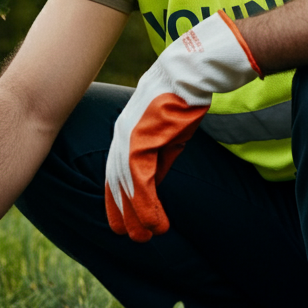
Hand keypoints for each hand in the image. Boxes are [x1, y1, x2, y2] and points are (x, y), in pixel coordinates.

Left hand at [105, 11, 260, 241]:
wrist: (191, 69)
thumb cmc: (183, 95)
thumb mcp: (168, 130)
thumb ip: (159, 152)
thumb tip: (155, 177)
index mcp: (126, 130)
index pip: (116, 170)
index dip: (117, 197)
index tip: (122, 220)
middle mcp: (122, 134)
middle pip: (117, 181)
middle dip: (123, 211)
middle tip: (131, 237)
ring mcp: (130, 136)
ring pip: (127, 186)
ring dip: (137, 215)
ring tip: (146, 237)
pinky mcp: (143, 138)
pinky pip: (141, 181)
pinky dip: (147, 205)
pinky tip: (157, 224)